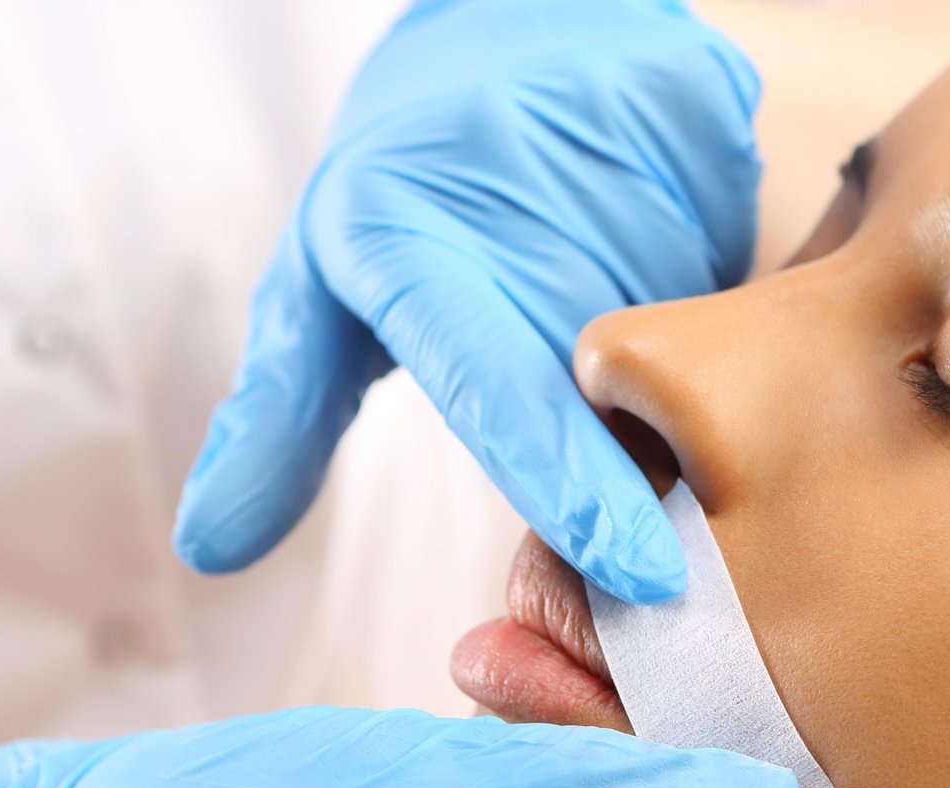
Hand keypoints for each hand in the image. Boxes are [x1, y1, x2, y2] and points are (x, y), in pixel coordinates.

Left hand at [173, 0, 761, 604]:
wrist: (497, 29)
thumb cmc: (403, 194)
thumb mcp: (318, 292)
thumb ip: (276, 422)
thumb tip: (210, 545)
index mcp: (405, 248)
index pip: (499, 388)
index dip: (568, 482)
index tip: (640, 571)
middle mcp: (514, 189)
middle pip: (616, 381)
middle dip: (624, 435)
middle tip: (585, 394)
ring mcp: (618, 138)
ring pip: (693, 326)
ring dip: (671, 361)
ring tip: (607, 299)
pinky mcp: (700, 104)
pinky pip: (739, 251)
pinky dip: (710, 282)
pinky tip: (653, 242)